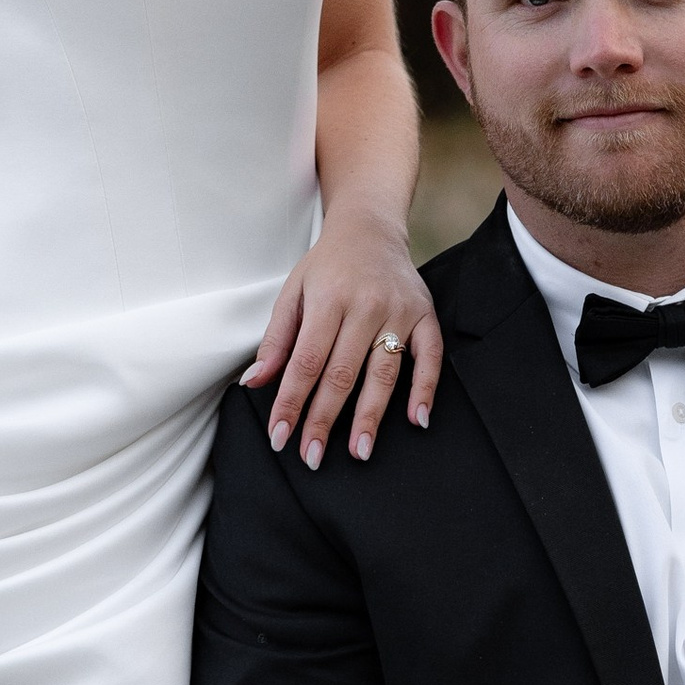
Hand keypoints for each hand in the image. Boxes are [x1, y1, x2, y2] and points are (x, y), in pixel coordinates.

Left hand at [243, 202, 441, 469]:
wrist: (370, 229)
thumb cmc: (326, 266)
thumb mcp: (293, 293)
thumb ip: (276, 340)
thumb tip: (254, 382)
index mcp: (328, 299)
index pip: (307, 362)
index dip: (292, 402)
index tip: (281, 437)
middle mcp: (366, 306)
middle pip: (343, 373)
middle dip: (325, 419)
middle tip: (312, 456)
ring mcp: (399, 311)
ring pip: (384, 372)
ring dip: (371, 416)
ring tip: (359, 451)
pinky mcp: (425, 315)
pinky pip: (430, 357)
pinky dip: (425, 389)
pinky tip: (417, 420)